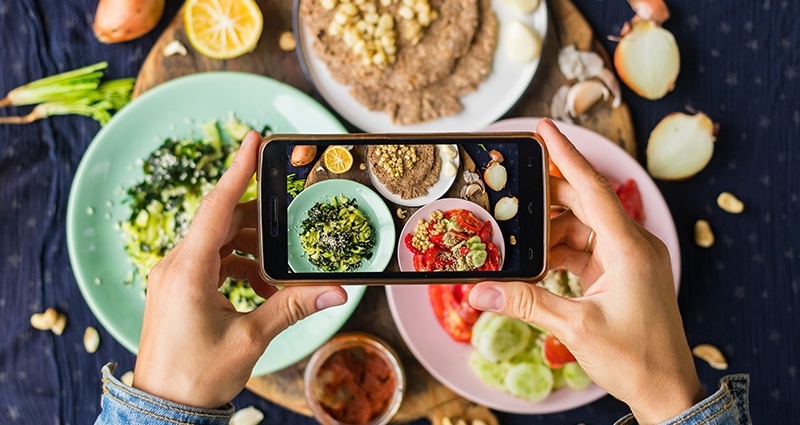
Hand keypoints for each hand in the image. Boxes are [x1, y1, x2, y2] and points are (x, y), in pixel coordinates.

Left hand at [132, 131, 346, 408]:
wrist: (163, 409)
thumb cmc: (197, 376)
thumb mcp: (251, 338)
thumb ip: (292, 306)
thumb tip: (334, 290)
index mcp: (188, 271)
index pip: (215, 207)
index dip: (237, 170)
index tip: (253, 139)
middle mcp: (175, 266)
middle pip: (220, 220)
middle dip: (258, 218)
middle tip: (289, 216)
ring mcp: (173, 277)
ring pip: (217, 241)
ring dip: (251, 247)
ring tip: (280, 268)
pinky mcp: (177, 289)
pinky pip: (210, 261)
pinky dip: (238, 264)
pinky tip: (261, 285)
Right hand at [469, 119, 703, 423]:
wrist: (666, 392)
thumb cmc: (635, 359)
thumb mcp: (575, 328)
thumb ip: (526, 303)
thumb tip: (480, 290)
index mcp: (630, 248)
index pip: (592, 188)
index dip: (566, 155)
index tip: (543, 127)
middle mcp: (633, 245)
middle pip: (583, 203)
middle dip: (545, 198)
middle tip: (511, 192)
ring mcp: (628, 259)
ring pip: (582, 227)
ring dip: (549, 231)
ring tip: (518, 238)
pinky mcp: (621, 274)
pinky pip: (585, 249)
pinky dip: (559, 252)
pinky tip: (536, 262)